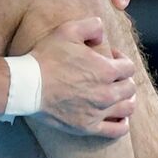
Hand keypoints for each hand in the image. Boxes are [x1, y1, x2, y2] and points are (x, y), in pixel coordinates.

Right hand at [29, 17, 136, 137]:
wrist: (27, 85)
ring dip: (126, 101)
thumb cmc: (46, 57)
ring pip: (127, 109)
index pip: (128, 67)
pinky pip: (117, 131)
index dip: (121, 61)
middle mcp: (106, 92)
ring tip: (118, 97)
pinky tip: (118, 118)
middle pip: (130, 88)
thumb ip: (92, 26)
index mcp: (106, 70)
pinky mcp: (88, 126)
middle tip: (113, 78)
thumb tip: (102, 35)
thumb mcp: (68, 31)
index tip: (111, 60)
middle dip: (124, 80)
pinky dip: (122, 125)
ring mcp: (98, 112)